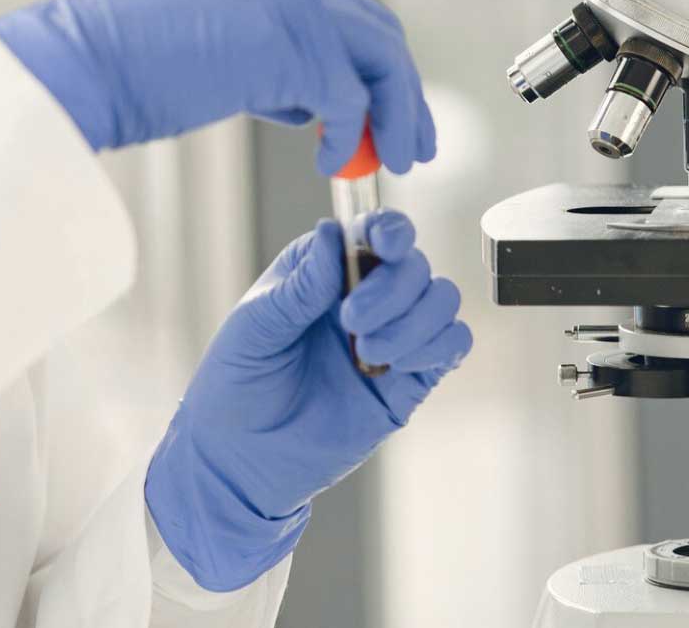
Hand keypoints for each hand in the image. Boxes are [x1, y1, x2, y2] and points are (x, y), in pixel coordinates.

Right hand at [0, 0, 434, 174]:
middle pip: (375, 29)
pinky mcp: (284, 46)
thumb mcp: (204, 55)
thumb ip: (260, 63)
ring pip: (378, 57)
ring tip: (395, 161)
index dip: (371, 67)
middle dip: (402, 89)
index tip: (383, 116)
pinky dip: (353, 135)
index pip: (342, 14)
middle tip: (413, 143)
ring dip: (395, 113)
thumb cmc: (118, 72)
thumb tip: (304, 102)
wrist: (75, 66)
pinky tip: (334, 162)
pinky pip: (347, 96)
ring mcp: (285, 5)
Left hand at [143, 212, 470, 591]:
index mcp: (324, 271)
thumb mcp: (255, 328)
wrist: (242, 459)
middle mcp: (364, 296)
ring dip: (415, 320)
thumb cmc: (236, 384)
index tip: (385, 244)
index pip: (372, 231)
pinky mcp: (409, 382)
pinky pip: (452, 345)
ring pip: (441, 299)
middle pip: (414, 264)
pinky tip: (398, 366)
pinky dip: (439, 346)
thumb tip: (332, 233)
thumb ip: (300, 286)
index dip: (390, 229)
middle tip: (351, 323)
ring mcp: (391, 337)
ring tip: (369, 353)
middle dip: (392, 289)